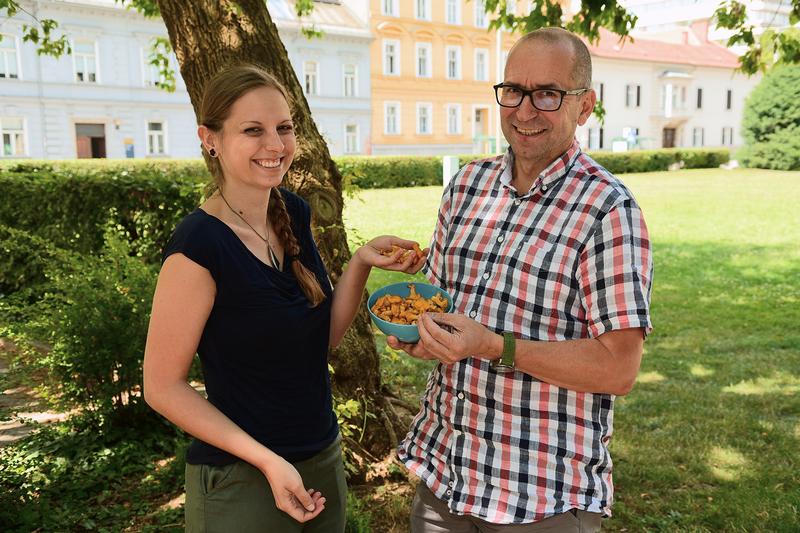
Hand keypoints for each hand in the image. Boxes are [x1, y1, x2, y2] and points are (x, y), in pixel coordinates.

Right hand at [262, 455, 325, 522]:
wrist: (272, 463)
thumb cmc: (282, 473)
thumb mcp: (297, 486)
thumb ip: (305, 498)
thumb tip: (311, 507)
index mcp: (286, 505)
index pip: (302, 517)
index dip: (313, 513)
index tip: (321, 506)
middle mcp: (285, 504)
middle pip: (302, 511)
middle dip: (314, 505)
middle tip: (322, 499)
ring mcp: (286, 499)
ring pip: (301, 504)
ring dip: (311, 500)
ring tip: (318, 494)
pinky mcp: (287, 493)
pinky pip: (298, 498)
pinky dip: (306, 496)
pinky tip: (311, 491)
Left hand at [356, 235, 427, 273]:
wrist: (365, 248)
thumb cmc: (379, 244)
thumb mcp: (393, 241)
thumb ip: (404, 243)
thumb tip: (417, 244)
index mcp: (402, 259)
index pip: (415, 261)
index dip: (422, 257)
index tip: (427, 249)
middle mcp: (398, 264)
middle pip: (413, 269)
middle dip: (420, 263)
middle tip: (424, 256)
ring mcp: (391, 266)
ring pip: (405, 269)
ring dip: (412, 262)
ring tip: (414, 253)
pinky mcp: (384, 264)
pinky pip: (393, 262)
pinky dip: (398, 256)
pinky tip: (401, 250)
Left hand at [387, 313, 502, 364]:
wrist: (482, 344)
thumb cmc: (474, 329)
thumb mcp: (460, 319)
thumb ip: (442, 318)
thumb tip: (425, 315)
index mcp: (456, 346)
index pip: (435, 334)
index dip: (426, 323)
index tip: (422, 314)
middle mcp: (448, 356)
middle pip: (425, 345)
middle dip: (417, 331)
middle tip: (414, 319)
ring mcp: (444, 360)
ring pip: (420, 353)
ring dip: (407, 344)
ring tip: (392, 338)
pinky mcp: (440, 359)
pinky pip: (423, 354)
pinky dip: (413, 347)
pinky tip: (403, 340)